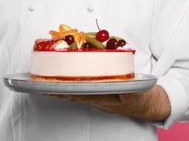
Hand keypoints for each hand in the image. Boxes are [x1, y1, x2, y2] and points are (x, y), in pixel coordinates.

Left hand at [48, 85, 170, 121]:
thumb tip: (124, 88)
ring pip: (77, 95)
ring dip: (62, 91)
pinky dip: (71, 90)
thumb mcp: (138, 92)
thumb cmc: (141, 95)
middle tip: (42, 85)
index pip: (83, 94)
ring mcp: (98, 99)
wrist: (146, 104)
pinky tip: (65, 87)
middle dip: (58, 91)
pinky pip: (82, 94)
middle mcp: (99, 99)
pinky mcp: (99, 97)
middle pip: (75, 95)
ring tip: (47, 86)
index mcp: (106, 98)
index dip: (68, 90)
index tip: (54, 87)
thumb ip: (130, 90)